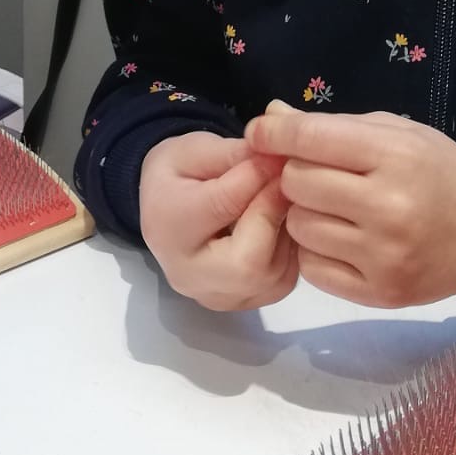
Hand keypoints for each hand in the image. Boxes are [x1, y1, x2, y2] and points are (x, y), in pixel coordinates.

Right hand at [138, 129, 298, 311]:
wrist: (164, 210)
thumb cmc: (179, 174)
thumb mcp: (194, 150)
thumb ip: (233, 155)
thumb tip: (279, 159)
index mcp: (168, 226)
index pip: (222, 206)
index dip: (258, 178)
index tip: (278, 154)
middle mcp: (188, 274)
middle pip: (248, 263)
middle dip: (274, 217)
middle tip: (287, 181)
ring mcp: (216, 297)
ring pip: (273, 276)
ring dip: (288, 232)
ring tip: (285, 198)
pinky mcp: (242, 303)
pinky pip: (283, 282)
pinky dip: (291, 250)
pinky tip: (283, 223)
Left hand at [245, 102, 455, 307]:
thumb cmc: (441, 174)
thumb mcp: (399, 134)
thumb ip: (334, 125)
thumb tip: (271, 117)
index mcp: (396, 156)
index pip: (310, 138)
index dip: (274, 133)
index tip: (260, 132)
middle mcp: (389, 207)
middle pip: (296, 183)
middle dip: (296, 174)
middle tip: (319, 176)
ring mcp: (383, 256)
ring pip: (298, 225)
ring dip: (304, 213)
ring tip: (334, 209)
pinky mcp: (378, 293)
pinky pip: (311, 267)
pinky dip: (315, 251)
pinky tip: (341, 239)